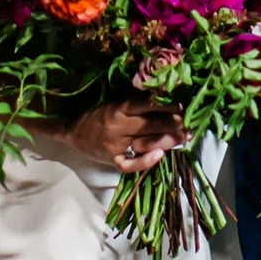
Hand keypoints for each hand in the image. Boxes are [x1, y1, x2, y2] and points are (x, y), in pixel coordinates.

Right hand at [55, 95, 186, 173]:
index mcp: (118, 108)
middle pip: (150, 124)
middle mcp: (118, 126)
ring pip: (145, 143)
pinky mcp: (112, 159)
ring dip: (167, 141)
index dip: (166, 105)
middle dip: (173, 124)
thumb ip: (133, 101)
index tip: (182, 105)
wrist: (71, 129)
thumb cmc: (95, 112)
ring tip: (184, 138)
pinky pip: (130, 164)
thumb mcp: (112, 101)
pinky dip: (145, 162)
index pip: (146, 104)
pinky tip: (160, 157)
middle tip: (189, 123)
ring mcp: (115, 145)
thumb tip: (161, 96)